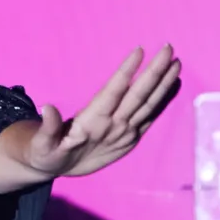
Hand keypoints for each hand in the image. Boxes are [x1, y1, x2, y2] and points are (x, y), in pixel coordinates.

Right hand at [25, 45, 180, 177]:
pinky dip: (163, 100)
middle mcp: (113, 127)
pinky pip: (151, 116)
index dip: (126, 71)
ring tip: (177, 62)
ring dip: (164, 83)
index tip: (139, 50)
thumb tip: (47, 108)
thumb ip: (48, 127)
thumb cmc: (46, 151)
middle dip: (154, 71)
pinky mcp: (131, 139)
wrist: (57, 170)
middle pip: (138, 96)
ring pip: (149, 105)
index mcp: (91, 124)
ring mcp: (126, 134)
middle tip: (169, 48)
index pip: (113, 92)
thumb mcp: (42, 143)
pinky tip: (172, 83)